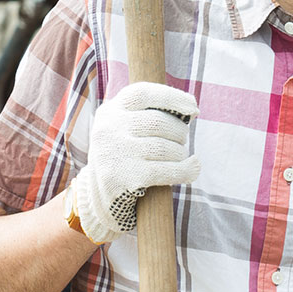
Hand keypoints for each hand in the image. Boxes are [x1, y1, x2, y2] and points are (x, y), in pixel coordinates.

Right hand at [70, 82, 201, 243]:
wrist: (99, 197)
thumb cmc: (123, 156)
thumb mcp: (125, 128)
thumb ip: (148, 113)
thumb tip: (191, 108)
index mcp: (110, 111)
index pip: (143, 93)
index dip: (172, 97)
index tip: (193, 108)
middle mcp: (109, 129)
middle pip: (160, 123)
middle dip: (180, 133)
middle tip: (181, 142)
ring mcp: (116, 153)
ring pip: (167, 147)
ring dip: (181, 153)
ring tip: (179, 157)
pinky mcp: (125, 178)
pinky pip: (169, 170)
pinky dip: (187, 170)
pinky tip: (193, 169)